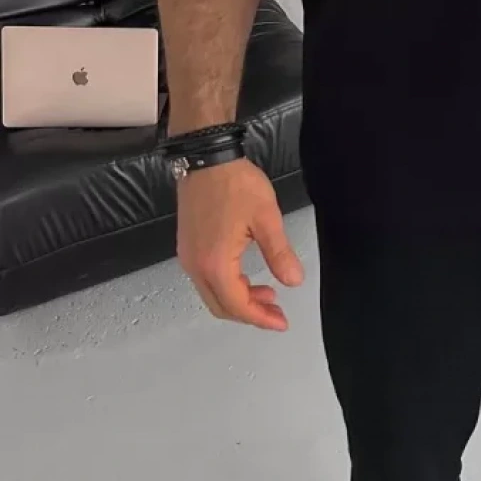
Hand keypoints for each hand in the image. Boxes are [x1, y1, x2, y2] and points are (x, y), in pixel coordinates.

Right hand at [176, 158, 304, 330]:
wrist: (206, 158)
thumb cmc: (236, 185)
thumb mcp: (266, 218)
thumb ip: (279, 254)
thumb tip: (293, 282)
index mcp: (215, 264)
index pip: (237, 305)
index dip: (260, 318)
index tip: (282, 322)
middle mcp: (195, 266)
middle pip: (221, 306)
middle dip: (249, 313)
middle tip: (277, 311)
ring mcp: (187, 256)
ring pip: (212, 294)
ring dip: (238, 300)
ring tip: (267, 293)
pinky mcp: (186, 246)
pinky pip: (206, 279)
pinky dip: (226, 286)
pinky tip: (245, 276)